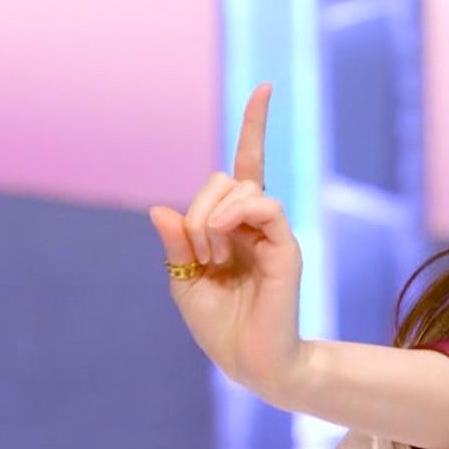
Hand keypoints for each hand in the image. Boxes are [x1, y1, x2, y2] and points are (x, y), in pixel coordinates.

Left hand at [148, 83, 304, 403]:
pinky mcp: (287, 248)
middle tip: (200, 256)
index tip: (266, 87)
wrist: (250, 362)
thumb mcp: (183, 280)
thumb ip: (176, 244)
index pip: (247, 164)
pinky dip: (236, 216)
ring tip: (213, 261)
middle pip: (224, 179)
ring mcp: (274, 233)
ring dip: (211, 220)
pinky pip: (264, 206)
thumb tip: (161, 209)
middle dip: (199, 211)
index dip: (255, 126)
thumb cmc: (219, 326)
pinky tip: (223, 243)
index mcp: (234, 226)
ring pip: (240, 189)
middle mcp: (258, 223)